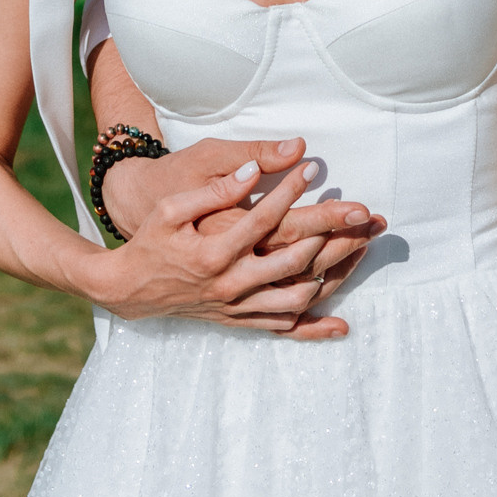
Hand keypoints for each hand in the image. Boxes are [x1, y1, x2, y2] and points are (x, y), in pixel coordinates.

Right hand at [97, 158, 381, 339]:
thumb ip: (215, 191)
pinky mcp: (239, 321)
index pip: (265, 218)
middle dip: (336, 235)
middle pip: (296, 259)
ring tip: (362, 249)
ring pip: (298, 295)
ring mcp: (237, 307)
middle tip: (366, 213)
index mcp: (214, 252)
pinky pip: (284, 328)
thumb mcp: (173, 208)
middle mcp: (230, 284)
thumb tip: (254, 172)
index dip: (293, 191)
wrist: (130, 289)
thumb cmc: (152, 240)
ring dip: (335, 274)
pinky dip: (315, 327)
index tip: (315, 167)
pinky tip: (341, 322)